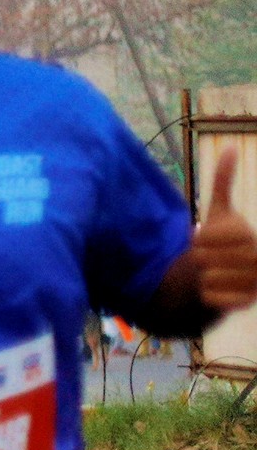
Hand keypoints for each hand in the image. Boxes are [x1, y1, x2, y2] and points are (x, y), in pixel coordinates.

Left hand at [193, 152, 256, 313]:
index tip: (205, 238)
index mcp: (250, 235)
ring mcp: (255, 283)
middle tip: (210, 256)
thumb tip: (229, 146)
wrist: (228, 273)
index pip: (206, 238)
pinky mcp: (245, 303)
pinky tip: (218, 286)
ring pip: (205, 278)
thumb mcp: (220, 210)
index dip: (198, 239)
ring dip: (203, 275)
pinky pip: (209, 297)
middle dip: (199, 257)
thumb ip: (222, 181)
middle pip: (202, 259)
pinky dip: (206, 293)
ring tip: (216, 270)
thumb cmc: (223, 239)